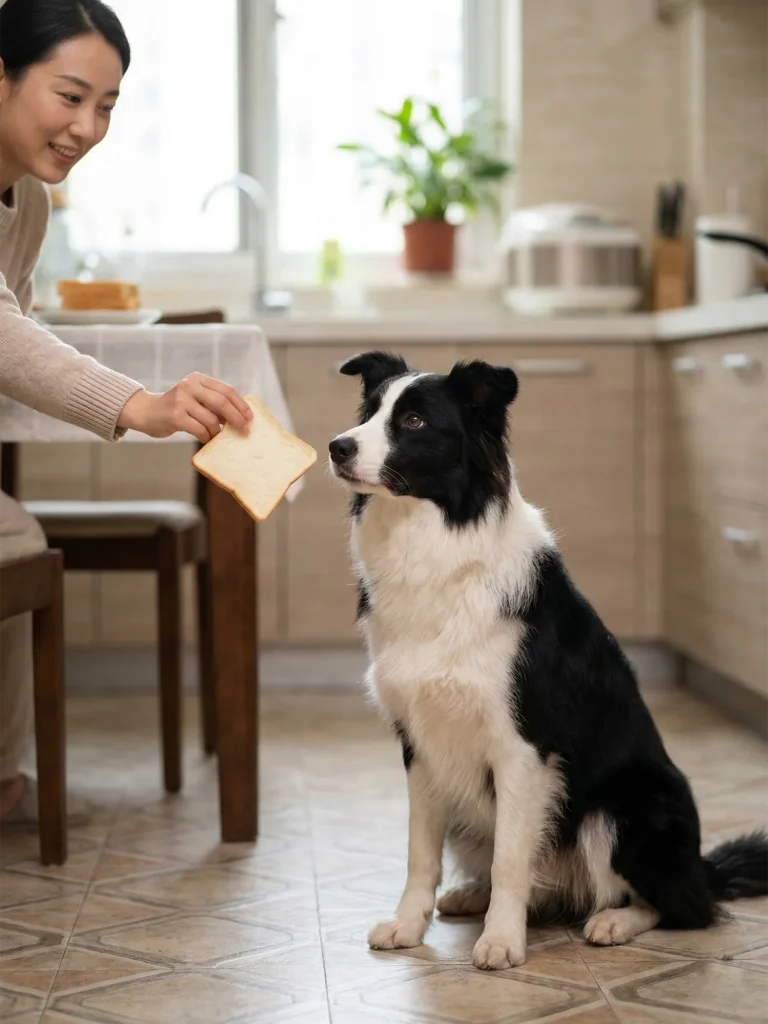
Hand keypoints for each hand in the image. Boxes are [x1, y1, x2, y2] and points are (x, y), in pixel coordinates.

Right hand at [117, 373, 252, 442]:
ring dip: (218, 431)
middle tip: (245, 430)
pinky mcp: (175, 416)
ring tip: (218, 436)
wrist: (145, 411)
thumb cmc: (175, 408)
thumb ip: (213, 403)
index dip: (241, 405)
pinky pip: (200, 430)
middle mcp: (189, 386)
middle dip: (237, 419)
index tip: (250, 418)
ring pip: (212, 419)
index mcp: (198, 379)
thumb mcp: (194, 398)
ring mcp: (181, 400)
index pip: (227, 390)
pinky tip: (206, 439)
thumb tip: (240, 416)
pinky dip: (207, 437)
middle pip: (222, 403)